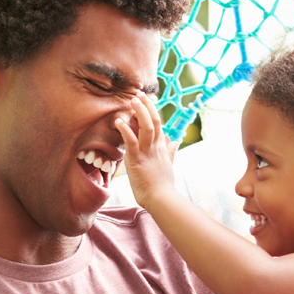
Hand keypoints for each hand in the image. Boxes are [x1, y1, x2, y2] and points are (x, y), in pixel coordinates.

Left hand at [115, 92, 177, 208]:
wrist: (162, 199)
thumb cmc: (163, 186)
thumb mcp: (169, 166)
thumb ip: (170, 152)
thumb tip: (175, 142)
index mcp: (161, 148)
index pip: (158, 124)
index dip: (152, 110)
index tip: (146, 100)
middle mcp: (155, 147)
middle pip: (154, 120)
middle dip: (146, 105)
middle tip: (138, 93)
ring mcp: (147, 152)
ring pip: (146, 126)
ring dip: (139, 111)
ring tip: (132, 100)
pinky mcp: (137, 159)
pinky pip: (131, 141)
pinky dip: (125, 129)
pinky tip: (118, 121)